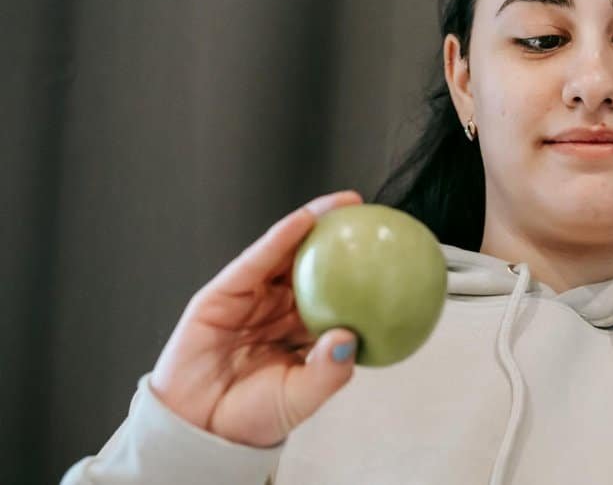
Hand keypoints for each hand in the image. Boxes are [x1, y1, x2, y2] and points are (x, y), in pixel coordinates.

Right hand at [148, 191, 363, 446]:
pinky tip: (303, 220)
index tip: (391, 251)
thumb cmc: (252, 417)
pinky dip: (279, 238)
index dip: (361, 270)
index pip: (337, 290)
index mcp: (301, 330)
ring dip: (314, 222)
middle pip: (314, 263)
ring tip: (344, 204)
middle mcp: (279, 309)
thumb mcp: (302, 396)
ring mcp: (251, 298)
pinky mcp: (222, 294)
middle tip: (373, 215)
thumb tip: (350, 338)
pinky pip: (255, 261)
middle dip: (342, 236)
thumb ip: (328, 371)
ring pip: (286, 253)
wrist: (199, 430)